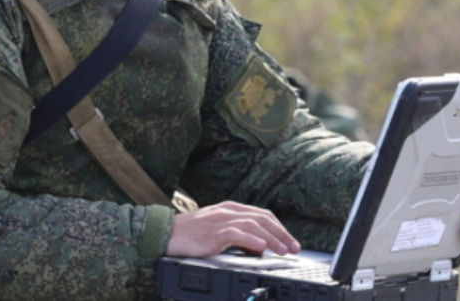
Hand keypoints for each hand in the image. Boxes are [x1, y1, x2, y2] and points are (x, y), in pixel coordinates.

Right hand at [165, 200, 300, 257]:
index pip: (262, 215)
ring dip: (272, 238)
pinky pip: (236, 233)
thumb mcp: (217, 230)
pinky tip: (262, 247)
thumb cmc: (190, 234)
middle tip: (294, 248)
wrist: (165, 234)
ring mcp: (220, 220)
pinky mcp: (212, 232)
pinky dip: (251, 239)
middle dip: (282, 233)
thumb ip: (238, 234)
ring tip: (283, 250)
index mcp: (231, 209)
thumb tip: (259, 246)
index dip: (279, 228)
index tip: (291, 242)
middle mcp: (228, 211)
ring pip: (253, 225)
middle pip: (262, 218)